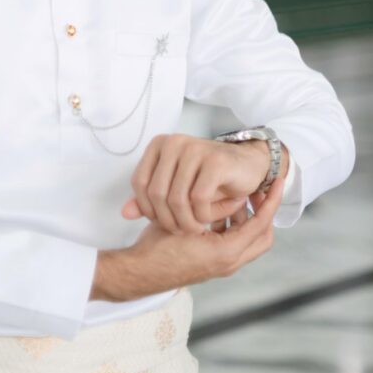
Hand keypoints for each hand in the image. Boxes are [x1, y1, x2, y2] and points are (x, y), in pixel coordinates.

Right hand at [111, 173, 284, 300]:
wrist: (139, 273)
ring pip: (248, 240)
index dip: (270, 203)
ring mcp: (221, 265)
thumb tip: (236, 198)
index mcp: (225, 254)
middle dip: (263, 213)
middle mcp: (228, 263)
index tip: (277, 184)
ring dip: (246, 219)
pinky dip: (231, 226)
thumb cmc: (158, 249)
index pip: (260, 225)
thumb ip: (212, 211)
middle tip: (256, 192)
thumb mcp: (185, 223)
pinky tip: (216, 210)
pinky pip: (232, 242)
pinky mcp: (211, 263)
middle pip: (261, 237)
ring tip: (237, 198)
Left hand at [120, 133, 271, 234]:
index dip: (147, 208)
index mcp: (160, 145)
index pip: (139, 182)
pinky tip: (208, 219)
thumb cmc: (208, 179)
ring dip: (186, 222)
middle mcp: (174, 142)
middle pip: (157, 193)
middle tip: (181, 230)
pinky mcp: (215, 162)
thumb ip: (150, 198)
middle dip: (168, 220)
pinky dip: (202, 216)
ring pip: (177, 199)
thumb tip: (124, 213)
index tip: (162, 221)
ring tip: (195, 228)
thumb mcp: (176, 187)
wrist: (247, 165)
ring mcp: (195, 149)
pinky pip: (199, 199)